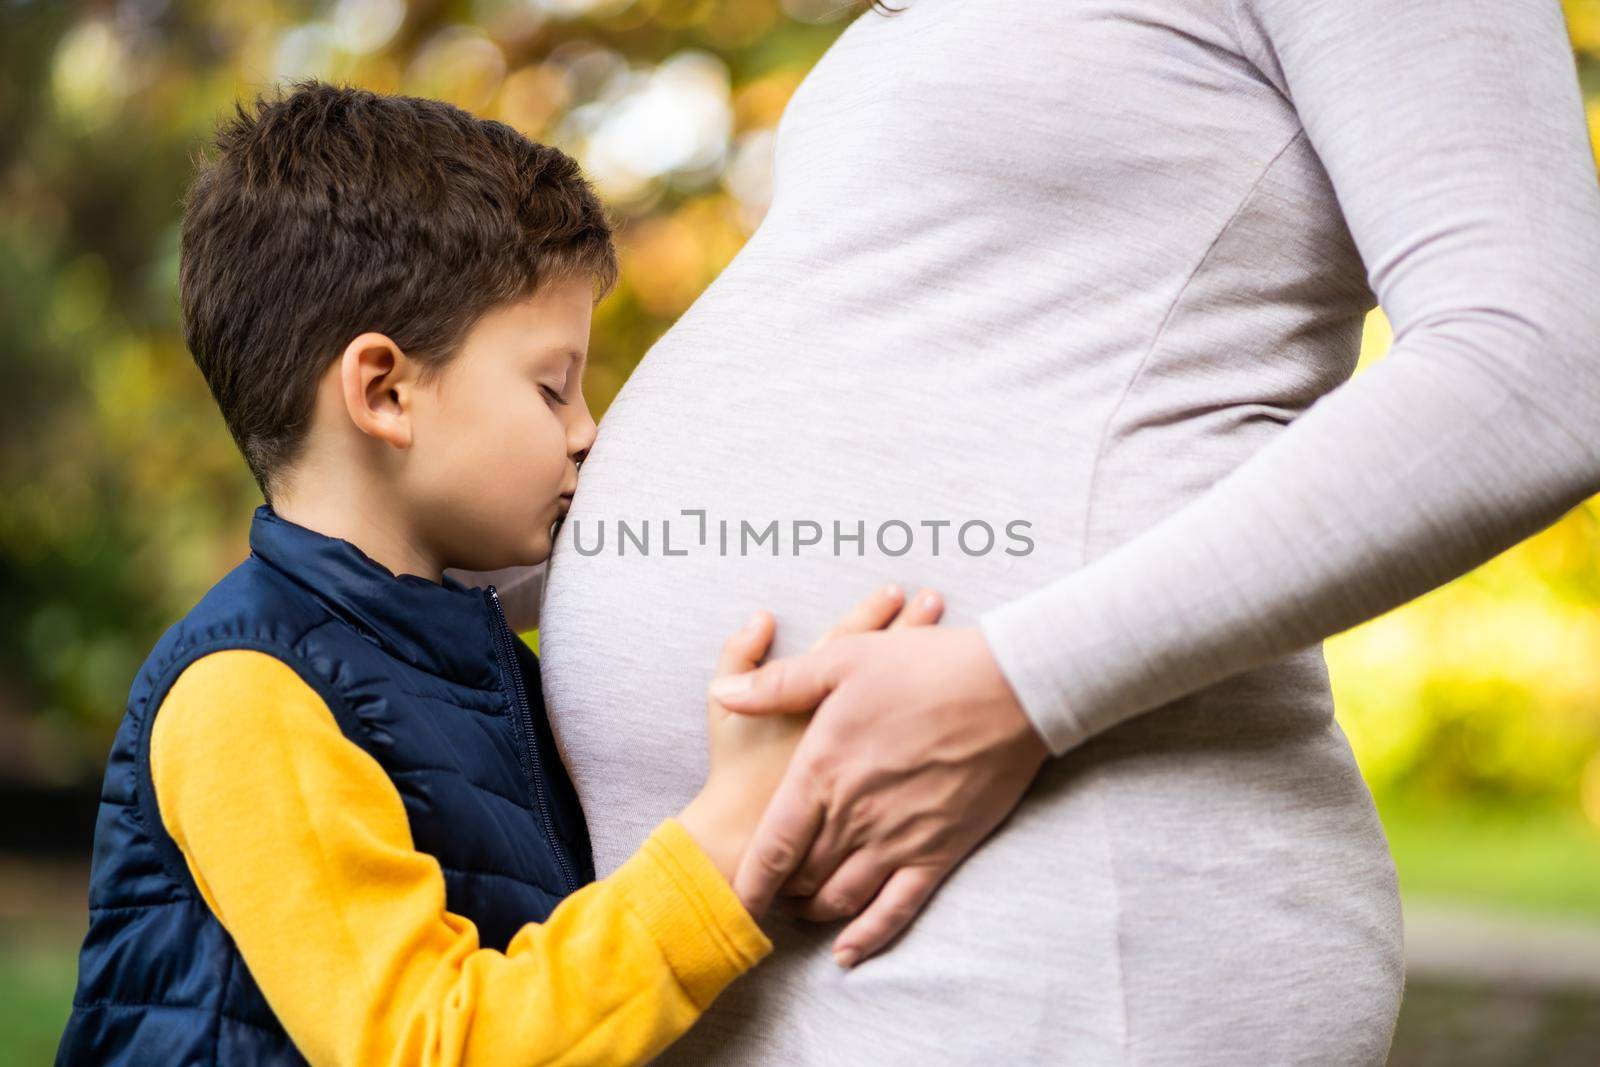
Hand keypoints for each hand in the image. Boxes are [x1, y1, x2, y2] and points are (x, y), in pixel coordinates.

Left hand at [708, 624, 1049, 967]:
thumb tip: (725, 694)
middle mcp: (854, 816)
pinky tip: (847, 952)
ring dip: (815, 911)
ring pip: (842, 898)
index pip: (772, 846)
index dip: (749, 880)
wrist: (1008, 687)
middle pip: (802, 877)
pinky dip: (868, 937)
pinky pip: (896, 909)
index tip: (733, 895)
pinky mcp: (939, 852)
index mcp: (822, 772)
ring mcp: (898, 840)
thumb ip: (778, 684)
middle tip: (768, 895)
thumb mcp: (842, 660)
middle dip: (779, 893)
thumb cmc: (923, 667)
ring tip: (802, 909)